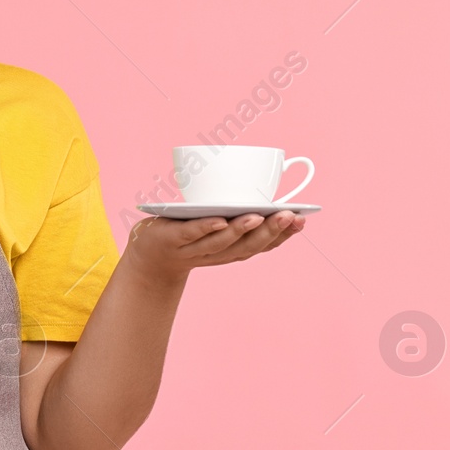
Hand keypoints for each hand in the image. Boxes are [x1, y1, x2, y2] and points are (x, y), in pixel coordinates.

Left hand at [125, 210, 305, 281]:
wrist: (147, 258)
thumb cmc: (185, 236)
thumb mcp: (214, 228)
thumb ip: (235, 214)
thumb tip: (260, 190)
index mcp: (231, 250)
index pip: (262, 245)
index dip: (283, 235)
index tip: (302, 219)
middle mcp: (216, 253)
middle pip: (247, 246)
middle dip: (269, 230)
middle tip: (287, 214)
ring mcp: (193, 248)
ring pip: (221, 242)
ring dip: (241, 229)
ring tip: (257, 215)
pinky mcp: (172, 239)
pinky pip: (191, 234)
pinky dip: (206, 228)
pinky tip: (219, 220)